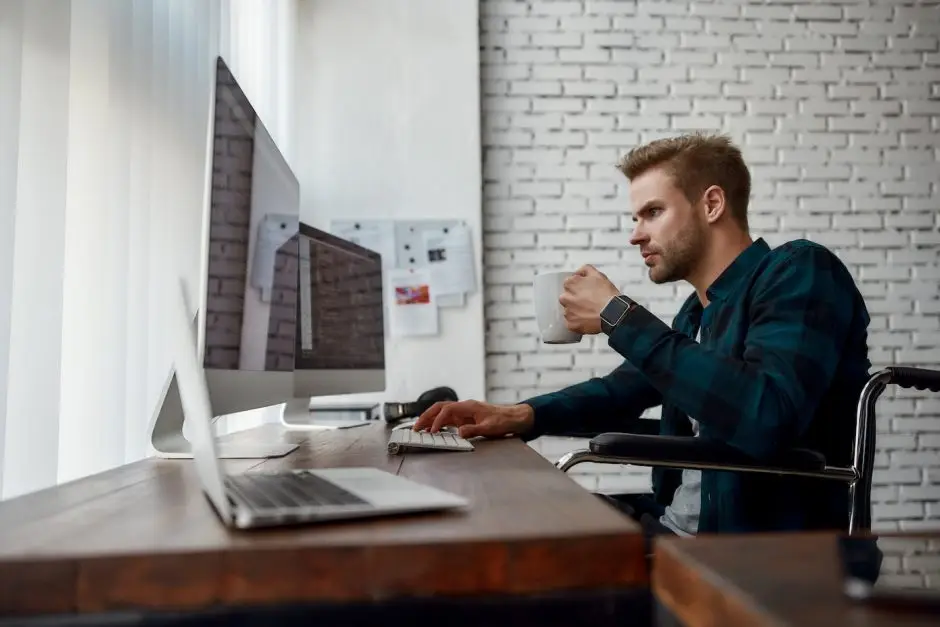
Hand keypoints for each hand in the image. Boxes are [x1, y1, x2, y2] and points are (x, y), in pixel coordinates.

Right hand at [412, 400, 534, 438]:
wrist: (515, 418)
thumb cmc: (504, 421)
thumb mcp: (490, 428)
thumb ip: (474, 430)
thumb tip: (459, 433)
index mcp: (468, 406)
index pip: (447, 411)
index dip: (437, 421)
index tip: (431, 432)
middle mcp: (464, 407)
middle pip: (440, 408)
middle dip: (426, 417)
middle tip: (415, 428)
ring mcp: (464, 412)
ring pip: (442, 412)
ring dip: (430, 419)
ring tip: (419, 429)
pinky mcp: (466, 418)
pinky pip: (448, 418)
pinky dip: (438, 423)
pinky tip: (433, 430)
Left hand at [559, 265, 619, 334]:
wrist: (613, 313)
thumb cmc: (607, 294)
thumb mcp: (598, 274)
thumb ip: (585, 269)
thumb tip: (578, 272)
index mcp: (570, 284)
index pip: (569, 284)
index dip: (578, 287)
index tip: (586, 291)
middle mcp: (565, 298)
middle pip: (567, 297)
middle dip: (575, 299)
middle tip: (588, 302)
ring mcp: (567, 312)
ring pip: (569, 310)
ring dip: (576, 311)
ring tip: (589, 311)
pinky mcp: (571, 324)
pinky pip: (572, 323)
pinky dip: (578, 322)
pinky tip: (588, 320)